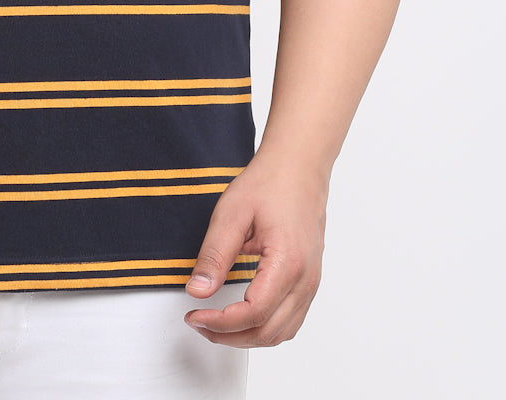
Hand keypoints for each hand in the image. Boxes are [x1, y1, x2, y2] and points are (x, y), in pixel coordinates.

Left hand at [183, 151, 326, 346]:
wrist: (299, 168)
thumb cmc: (270, 183)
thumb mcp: (231, 213)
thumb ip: (214, 255)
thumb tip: (197, 291)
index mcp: (288, 262)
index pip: (253, 313)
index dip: (220, 322)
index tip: (195, 316)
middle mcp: (306, 279)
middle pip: (268, 331)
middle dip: (229, 336)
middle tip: (198, 323)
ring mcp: (311, 283)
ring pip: (281, 332)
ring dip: (247, 337)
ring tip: (216, 324)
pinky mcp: (309, 281)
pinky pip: (290, 320)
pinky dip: (265, 328)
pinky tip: (242, 317)